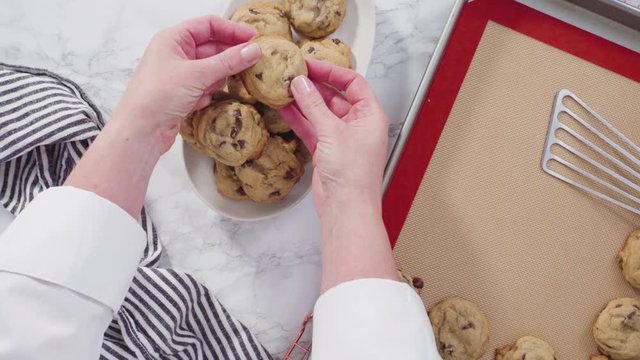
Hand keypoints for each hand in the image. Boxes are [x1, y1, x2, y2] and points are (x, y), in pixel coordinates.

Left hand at [113, 16, 260, 153]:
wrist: (140, 131)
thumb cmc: (155, 96)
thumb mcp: (197, 74)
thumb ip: (228, 61)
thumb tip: (252, 50)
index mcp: (172, 39)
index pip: (208, 25)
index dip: (232, 30)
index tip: (252, 38)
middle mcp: (174, 54)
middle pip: (211, 47)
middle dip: (228, 56)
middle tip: (250, 62)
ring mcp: (178, 74)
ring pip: (210, 69)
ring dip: (217, 77)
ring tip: (221, 85)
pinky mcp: (181, 93)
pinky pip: (204, 86)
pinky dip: (208, 92)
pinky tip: (202, 100)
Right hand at [280, 60, 388, 217]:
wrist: (346, 209)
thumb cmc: (353, 175)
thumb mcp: (332, 132)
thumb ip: (314, 106)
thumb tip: (301, 84)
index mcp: (370, 116)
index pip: (353, 83)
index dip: (332, 72)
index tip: (311, 64)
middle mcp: (357, 125)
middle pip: (334, 97)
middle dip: (314, 86)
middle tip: (292, 74)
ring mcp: (341, 138)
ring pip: (320, 113)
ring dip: (303, 102)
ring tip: (283, 88)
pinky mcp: (326, 151)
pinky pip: (311, 128)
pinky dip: (298, 119)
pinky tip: (283, 108)